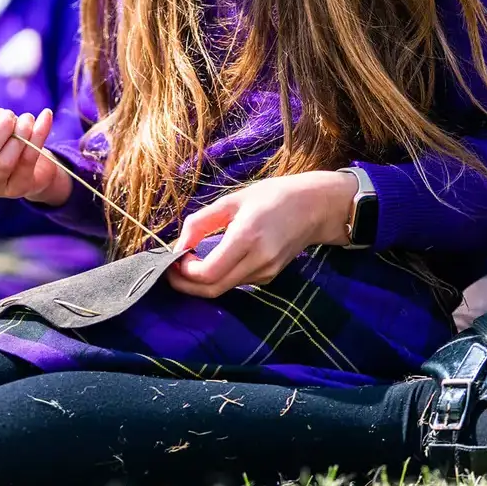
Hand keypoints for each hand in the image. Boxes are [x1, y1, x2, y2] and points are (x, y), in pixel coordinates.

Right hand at [0, 99, 72, 206]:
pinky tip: (45, 117)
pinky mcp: (17, 190)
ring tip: (27, 119)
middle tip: (11, 116)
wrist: (31, 155)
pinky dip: (39, 135)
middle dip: (0, 130)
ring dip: (21, 133)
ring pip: (6, 161)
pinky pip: (28, 161)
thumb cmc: (3, 135)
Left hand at [167, 171, 357, 298]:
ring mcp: (266, 272)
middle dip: (186, 285)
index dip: (184, 272)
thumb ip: (201, 222)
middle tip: (171, 270)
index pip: (208, 272)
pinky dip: (219, 277)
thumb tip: (178, 245)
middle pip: (213, 289)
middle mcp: (258, 260)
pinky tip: (212, 261)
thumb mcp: (233, 200)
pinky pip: (236, 283)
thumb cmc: (272, 196)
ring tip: (189, 262)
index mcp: (247, 236)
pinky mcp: (269, 277)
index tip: (175, 257)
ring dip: (201, 281)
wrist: (315, 207)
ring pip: (224, 288)